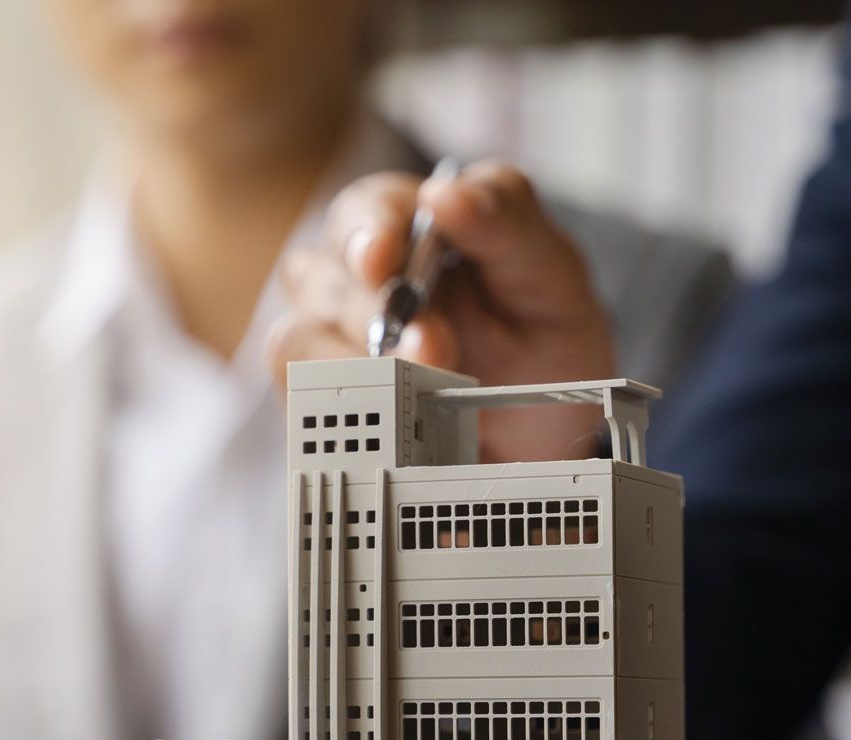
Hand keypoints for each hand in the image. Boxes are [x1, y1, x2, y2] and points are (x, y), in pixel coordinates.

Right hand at [269, 162, 615, 460]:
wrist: (543, 435)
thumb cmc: (542, 343)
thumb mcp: (551, 279)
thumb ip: (508, 224)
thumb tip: (445, 193)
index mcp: (408, 226)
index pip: (366, 210)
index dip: (369, 232)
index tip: (383, 260)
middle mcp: (355, 277)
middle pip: (321, 275)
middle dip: (375, 314)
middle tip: (436, 348)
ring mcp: (330, 339)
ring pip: (298, 339)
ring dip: (360, 369)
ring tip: (428, 393)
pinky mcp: (320, 398)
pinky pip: (299, 397)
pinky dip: (344, 408)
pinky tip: (392, 420)